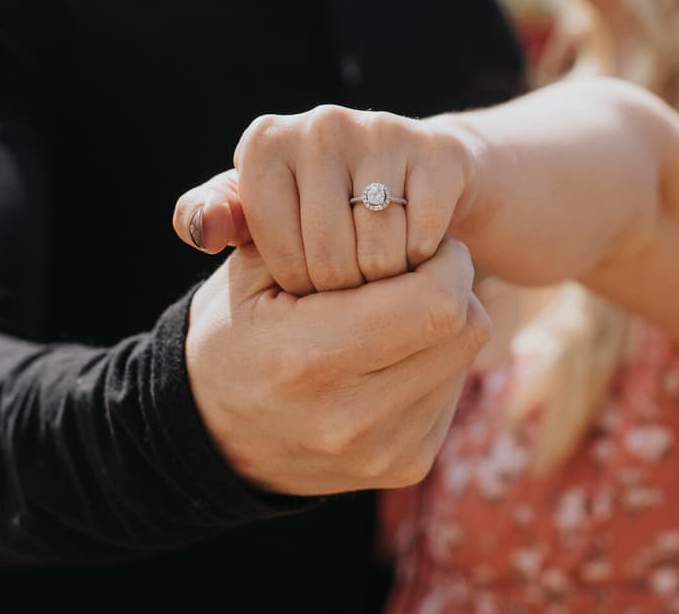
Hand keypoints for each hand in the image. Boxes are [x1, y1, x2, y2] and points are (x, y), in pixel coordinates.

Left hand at [174, 106, 474, 294]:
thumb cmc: (320, 200)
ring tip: (380, 264)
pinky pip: (422, 239)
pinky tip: (415, 243)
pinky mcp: (436, 151)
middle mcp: (319, 124)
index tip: (307, 275)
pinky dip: (421, 257)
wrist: (415, 171)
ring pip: (379, 254)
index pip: (278, 254)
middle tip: (350, 280)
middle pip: (330, 258)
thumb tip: (201, 229)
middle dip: (342, 288)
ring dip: (385, 278)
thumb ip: (213, 218)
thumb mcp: (259, 210)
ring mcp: (380, 131)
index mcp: (264, 141)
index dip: (297, 282)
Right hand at [183, 236, 490, 495]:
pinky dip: (435, 360)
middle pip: (465, 326)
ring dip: (445, 323)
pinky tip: (390, 353)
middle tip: (412, 270)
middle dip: (451, 284)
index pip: (437, 299)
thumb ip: (320, 229)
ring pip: (467, 356)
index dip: (441, 258)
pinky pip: (453, 389)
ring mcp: (384, 450)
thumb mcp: (251, 270)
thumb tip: (397, 211)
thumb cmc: (234, 332)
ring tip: (394, 312)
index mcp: (311, 358)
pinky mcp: (405, 466)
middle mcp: (353, 417)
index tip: (411, 243)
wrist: (211, 437)